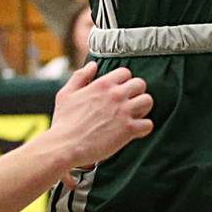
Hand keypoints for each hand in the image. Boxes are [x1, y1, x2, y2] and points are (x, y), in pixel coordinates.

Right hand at [47, 62, 152, 177]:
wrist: (64, 147)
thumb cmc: (63, 122)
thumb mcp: (66, 94)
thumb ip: (80, 77)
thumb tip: (93, 64)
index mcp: (102, 84)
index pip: (125, 73)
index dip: (124, 82)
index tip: (119, 92)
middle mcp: (116, 95)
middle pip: (140, 84)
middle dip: (136, 93)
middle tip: (128, 104)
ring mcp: (124, 111)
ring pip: (148, 101)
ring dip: (142, 108)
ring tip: (133, 115)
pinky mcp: (128, 129)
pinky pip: (148, 124)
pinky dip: (143, 128)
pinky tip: (134, 131)